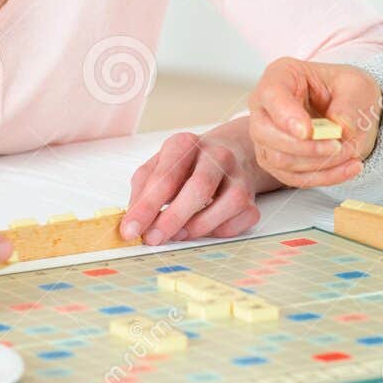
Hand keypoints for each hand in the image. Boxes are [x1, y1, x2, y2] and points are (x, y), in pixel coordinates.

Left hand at [120, 124, 267, 244]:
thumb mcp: (157, 167)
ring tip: (177, 235)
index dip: (146, 206)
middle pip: (200, 186)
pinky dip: (220, 231)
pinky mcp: (252, 198)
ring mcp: (239, 175)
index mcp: (185, 144)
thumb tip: (134, 221)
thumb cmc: (186, 165)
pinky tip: (204, 229)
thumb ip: (142, 191)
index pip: (165, 177)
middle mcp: (217, 155)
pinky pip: (240, 220)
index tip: (130, 230)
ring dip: (198, 226)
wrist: (229, 154)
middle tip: (153, 239)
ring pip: (227, 204)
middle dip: (173, 217)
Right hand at [247, 57, 381, 187]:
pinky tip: (348, 168)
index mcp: (281, 76)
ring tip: (350, 154)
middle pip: (266, 133)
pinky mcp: (277, 161)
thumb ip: (348, 106)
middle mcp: (266, 107)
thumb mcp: (357, 86)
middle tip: (338, 146)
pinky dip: (323, 177)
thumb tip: (340, 129)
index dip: (286, 115)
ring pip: (279, 160)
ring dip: (317, 164)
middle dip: (305, 147)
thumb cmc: (346, 90)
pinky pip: (293, 177)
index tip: (308, 131)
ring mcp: (267, 137)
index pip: (271, 94)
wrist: (351, 109)